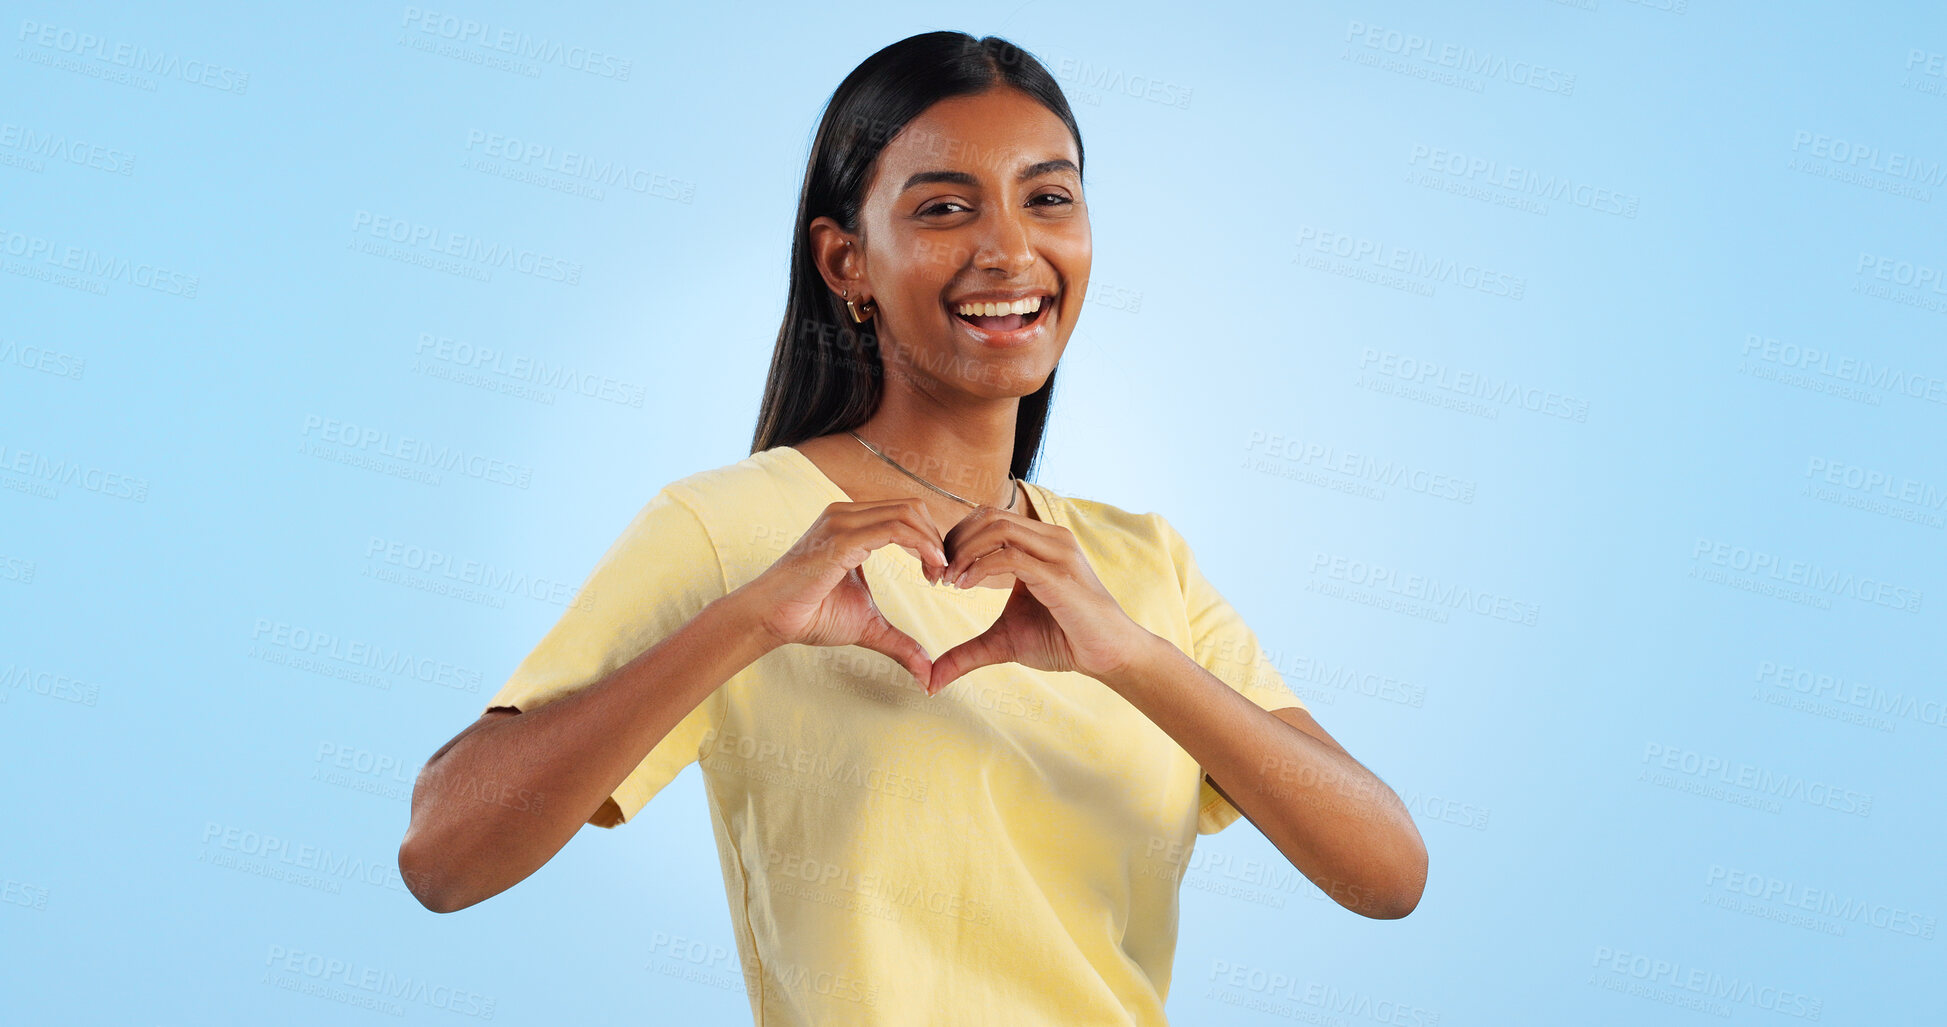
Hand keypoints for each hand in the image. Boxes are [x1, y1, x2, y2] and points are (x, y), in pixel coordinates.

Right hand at [733, 498, 951, 689]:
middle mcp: (847, 515)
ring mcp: (842, 522)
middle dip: (936, 538)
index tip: (939, 573)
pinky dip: (921, 545)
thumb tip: (927, 673)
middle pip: (913, 507)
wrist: (770, 619)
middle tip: (942, 575)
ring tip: (937, 574)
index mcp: (853, 525)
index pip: (906, 513)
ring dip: (932, 542)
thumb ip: (900, 642)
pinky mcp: (841, 538)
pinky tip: (929, 569)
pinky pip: (894, 529)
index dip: (931, 539)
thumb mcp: (868, 625)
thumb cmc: (810, 616)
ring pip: (907, 513)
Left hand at [928, 504, 1154, 694]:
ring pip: (997, 528)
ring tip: (949, 579)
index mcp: (1038, 542)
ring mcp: (1057, 552)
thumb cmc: (1063, 641)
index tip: (938, 571)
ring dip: (964, 551)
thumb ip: (967, 652)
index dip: (955, 539)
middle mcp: (1049, 538)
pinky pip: (1010, 556)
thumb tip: (930, 681)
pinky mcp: (1059, 574)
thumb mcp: (1004, 642)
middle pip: (987, 515)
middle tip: (937, 574)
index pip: (987, 517)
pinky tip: (964, 586)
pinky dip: (979, 567)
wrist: (1108, 654)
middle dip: (954, 541)